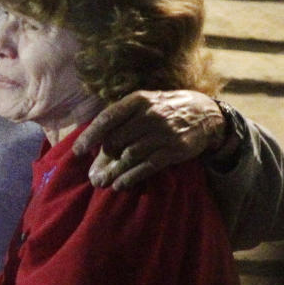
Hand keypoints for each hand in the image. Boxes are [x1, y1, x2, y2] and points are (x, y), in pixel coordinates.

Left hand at [72, 90, 224, 189]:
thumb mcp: (145, 103)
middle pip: (116, 140)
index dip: (90, 136)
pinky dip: (131, 177)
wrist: (205, 114)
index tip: (78, 151)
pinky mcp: (174, 150)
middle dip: (104, 158)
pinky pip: (147, 166)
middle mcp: (150, 115)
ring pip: (129, 156)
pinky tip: (120, 184)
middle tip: (96, 171)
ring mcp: (163, 133)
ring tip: (103, 182)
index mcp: (138, 100)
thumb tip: (95, 143)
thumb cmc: (165, 108)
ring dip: (114, 171)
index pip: (107, 118)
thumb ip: (122, 118)